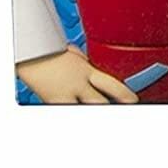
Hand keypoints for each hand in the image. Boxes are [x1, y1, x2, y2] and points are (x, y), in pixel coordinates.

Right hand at [18, 46, 137, 103]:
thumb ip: (86, 64)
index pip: (113, 85)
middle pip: (101, 102)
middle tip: (124, 112)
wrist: (31, 53)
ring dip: (95, 110)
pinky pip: (67, 110)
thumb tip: (93, 68)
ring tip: (105, 116)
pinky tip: (77, 112)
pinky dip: (73, 112)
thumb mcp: (75, 54)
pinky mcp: (53, 102)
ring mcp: (66, 94)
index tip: (135, 102)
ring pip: (86, 109)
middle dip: (111, 109)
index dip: (126, 96)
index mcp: (88, 70)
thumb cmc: (51, 51)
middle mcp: (79, 83)